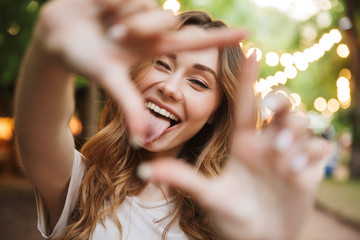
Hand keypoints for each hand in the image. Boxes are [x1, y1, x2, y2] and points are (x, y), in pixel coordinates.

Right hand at [34, 0, 247, 138]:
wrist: (56, 35)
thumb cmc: (81, 59)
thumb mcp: (108, 80)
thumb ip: (129, 106)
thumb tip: (143, 140)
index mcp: (153, 48)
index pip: (193, 44)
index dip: (219, 41)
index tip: (248, 35)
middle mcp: (151, 26)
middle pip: (166, 20)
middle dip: (138, 28)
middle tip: (113, 35)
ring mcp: (140, 7)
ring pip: (147, 5)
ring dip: (121, 14)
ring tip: (104, 21)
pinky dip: (110, 0)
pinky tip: (99, 5)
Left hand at [143, 54, 326, 238]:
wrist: (257, 239)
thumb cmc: (230, 215)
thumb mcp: (208, 196)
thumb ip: (182, 180)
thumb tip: (145, 171)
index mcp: (242, 142)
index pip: (246, 104)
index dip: (248, 78)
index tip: (251, 52)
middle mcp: (266, 142)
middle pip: (281, 105)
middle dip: (281, 102)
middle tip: (271, 113)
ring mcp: (288, 154)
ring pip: (302, 123)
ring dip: (295, 134)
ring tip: (283, 160)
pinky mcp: (308, 170)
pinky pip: (319, 148)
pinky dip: (313, 152)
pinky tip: (298, 169)